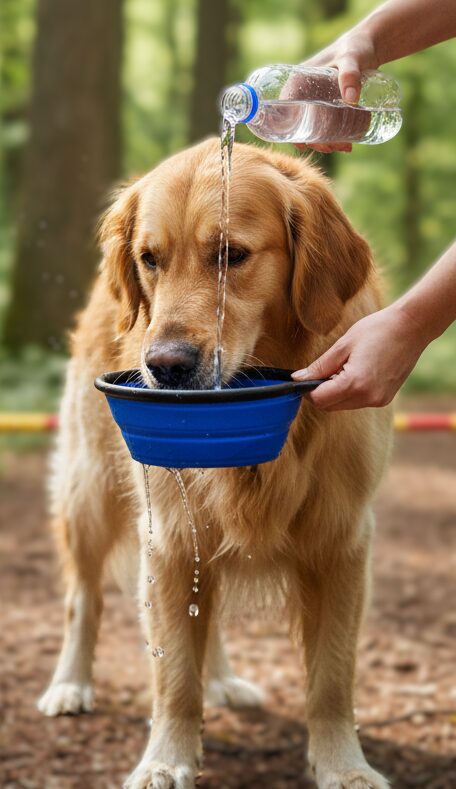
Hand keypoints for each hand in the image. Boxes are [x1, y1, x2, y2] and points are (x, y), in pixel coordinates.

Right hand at [290, 30, 379, 152]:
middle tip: (335, 148)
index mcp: (296, 83)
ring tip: (345, 147)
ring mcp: (314, 101)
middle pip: (300, 125)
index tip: (306, 145)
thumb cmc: (356, 48)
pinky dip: (333, 137)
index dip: (290, 132)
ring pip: (313, 128)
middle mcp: (301, 93)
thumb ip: (350, 74)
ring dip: (325, 143)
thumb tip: (351, 99)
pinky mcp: (327, 106)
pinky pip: (324, 125)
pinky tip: (346, 144)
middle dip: (315, 142)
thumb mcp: (351, 58)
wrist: (368, 47)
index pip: (284, 113)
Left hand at [292, 304, 425, 409]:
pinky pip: (357, 401)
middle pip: (329, 406)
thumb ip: (319, 366)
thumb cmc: (377, 330)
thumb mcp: (343, 345)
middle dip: (320, 392)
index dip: (307, 389)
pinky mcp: (384, 399)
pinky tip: (358, 371)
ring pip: (343, 405)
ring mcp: (378, 400)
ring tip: (345, 366)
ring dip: (335, 392)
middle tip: (325, 369)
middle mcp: (368, 397)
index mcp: (355, 384)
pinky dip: (350, 391)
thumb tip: (298, 378)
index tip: (305, 376)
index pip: (319, 400)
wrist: (412, 327)